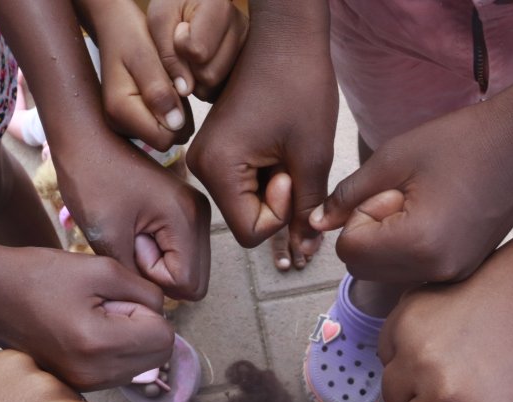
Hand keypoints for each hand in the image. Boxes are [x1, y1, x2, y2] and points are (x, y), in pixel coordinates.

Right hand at [0, 244, 174, 389]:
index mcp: (99, 345)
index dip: (149, 312)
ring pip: (140, 366)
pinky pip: (117, 371)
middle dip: (144, 329)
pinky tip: (83, 332)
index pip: (165, 338)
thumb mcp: (103, 269)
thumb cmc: (40, 274)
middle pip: (158, 357)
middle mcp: (93, 375)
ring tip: (93, 317)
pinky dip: (113, 351)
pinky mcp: (75, 385)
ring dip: (129, 340)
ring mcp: (83, 384)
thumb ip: (146, 292)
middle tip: (108, 307)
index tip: (118, 298)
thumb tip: (163, 315)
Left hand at [54, 131, 211, 301]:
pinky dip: (159, 251)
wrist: (88, 138)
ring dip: (158, 263)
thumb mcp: (108, 237)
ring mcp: (195, 211)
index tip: (130, 246)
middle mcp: (200, 215)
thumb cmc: (92, 181)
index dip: (153, 278)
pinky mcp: (185, 209)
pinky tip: (136, 230)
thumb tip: (154, 300)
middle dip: (159, 274)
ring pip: (189, 267)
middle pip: (195, 280)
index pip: (187, 283)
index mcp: (186, 218)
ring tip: (131, 235)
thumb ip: (135, 276)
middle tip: (130, 243)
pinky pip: (181, 250)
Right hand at [75, 0, 192, 151]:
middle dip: (177, 117)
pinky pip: (160, 126)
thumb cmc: (131, 37)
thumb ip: (159, 90)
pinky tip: (162, 91)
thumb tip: (174, 124)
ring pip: (165, 134)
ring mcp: (123, 125)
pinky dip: (167, 111)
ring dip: (174, 112)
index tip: (176, 90)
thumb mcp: (146, 57)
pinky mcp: (130, 121)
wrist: (115, 28)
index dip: (178, 119)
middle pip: (165, 140)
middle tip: (172, 84)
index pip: (163, 139)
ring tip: (165, 85)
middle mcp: (118, 124)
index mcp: (120, 111)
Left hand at [147, 0, 248, 101]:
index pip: (197, 52)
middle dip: (189, 69)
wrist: (193, 5)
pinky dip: (208, 86)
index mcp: (220, 9)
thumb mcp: (160, 20)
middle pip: (209, 75)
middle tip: (186, 47)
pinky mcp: (248, 67)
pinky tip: (204, 65)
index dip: (178, 48)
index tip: (178, 29)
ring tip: (195, 55)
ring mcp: (249, 50)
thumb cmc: (174, 9)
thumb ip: (168, 54)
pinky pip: (222, 92)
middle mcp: (242, 29)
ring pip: (216, 88)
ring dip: (197, 79)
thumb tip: (186, 90)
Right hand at [187, 4, 334, 269]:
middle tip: (294, 158)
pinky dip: (270, 177)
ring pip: (249, 203)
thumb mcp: (312, 156)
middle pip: (247, 220)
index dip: (281, 213)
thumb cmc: (300, 86)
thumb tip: (305, 252)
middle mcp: (201, 165)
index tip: (292, 173)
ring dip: (277, 188)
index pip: (250, 232)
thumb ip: (307, 209)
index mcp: (217, 167)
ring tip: (289, 148)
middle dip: (279, 201)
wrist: (287, 38)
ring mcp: (207, 156)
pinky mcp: (218, 149)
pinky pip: (246, 184)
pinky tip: (282, 148)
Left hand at [310, 95, 512, 283]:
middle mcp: (436, 270)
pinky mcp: (464, 270)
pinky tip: (439, 214)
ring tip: (424, 204)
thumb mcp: (393, 159)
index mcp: (417, 245)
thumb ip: (349, 195)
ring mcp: (454, 274)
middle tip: (404, 196)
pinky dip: (412, 246)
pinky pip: (415, 268)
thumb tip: (316, 222)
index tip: (388, 190)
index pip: (350, 251)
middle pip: (365, 268)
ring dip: (390, 240)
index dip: (358, 215)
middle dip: (371, 233)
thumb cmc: (461, 141)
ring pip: (389, 270)